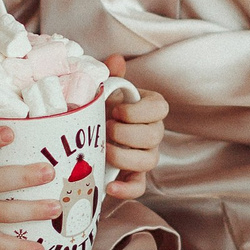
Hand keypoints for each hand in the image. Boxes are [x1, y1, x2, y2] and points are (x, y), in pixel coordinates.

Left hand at [102, 55, 165, 198]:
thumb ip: (112, 76)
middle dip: (127, 133)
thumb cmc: (102, 107)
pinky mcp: (134, 177)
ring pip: (148, 161)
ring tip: (104, 151)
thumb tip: (116, 60)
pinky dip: (126, 190)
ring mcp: (145, 156)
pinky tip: (110, 187)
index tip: (117, 110)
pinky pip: (139, 187)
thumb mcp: (105, 91)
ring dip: (125, 157)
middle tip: (105, 128)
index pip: (160, 109)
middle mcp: (152, 133)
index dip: (139, 111)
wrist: (88, 131)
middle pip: (153, 136)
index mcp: (149, 109)